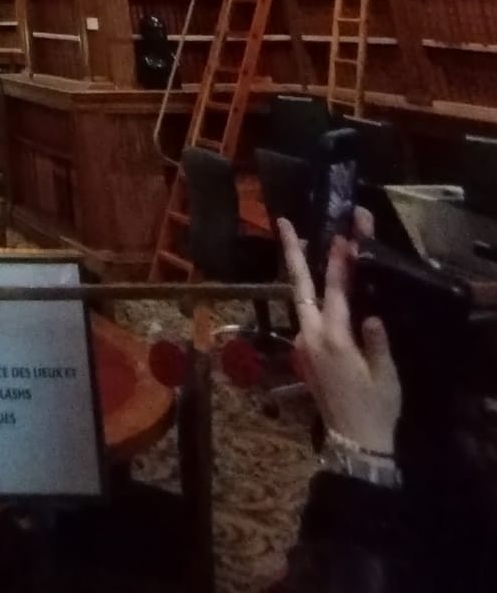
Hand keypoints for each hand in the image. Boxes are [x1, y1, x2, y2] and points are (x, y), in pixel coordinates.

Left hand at [278, 216, 400, 457]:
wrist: (354, 445)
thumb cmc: (375, 409)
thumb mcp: (385, 375)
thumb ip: (375, 342)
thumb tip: (372, 314)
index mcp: (333, 340)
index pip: (336, 292)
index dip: (339, 263)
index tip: (340, 236)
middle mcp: (311, 337)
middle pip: (301, 288)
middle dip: (293, 254)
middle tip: (283, 222)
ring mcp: (304, 346)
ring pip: (299, 300)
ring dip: (300, 273)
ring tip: (301, 245)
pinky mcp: (305, 354)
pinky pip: (305, 317)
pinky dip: (308, 297)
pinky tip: (318, 290)